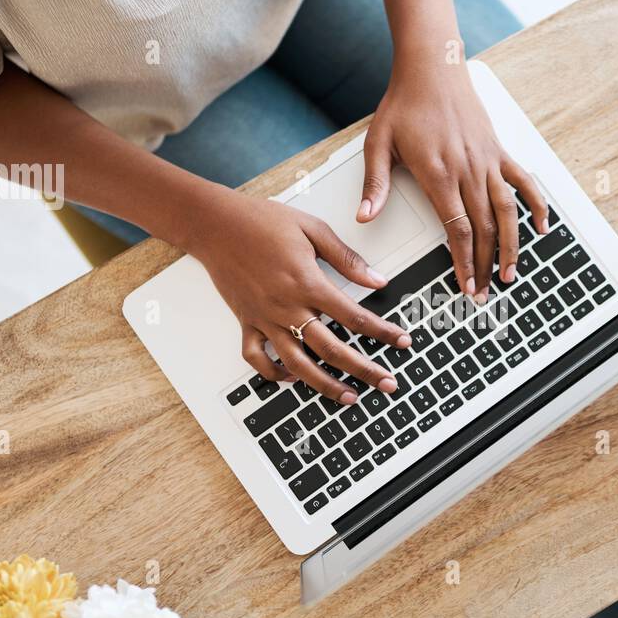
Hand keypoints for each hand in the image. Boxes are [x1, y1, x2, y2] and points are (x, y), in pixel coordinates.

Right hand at [185, 185, 410, 401]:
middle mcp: (287, 307)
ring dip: (325, 385)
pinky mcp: (246, 322)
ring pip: (298, 364)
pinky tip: (292, 378)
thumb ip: (346, 258)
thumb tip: (376, 279)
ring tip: (348, 397)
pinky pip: (257, 358)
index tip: (403, 342)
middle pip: (333, 350)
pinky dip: (274, 374)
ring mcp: (265, 319)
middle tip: (387, 384)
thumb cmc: (260, 220)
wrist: (214, 223)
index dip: (384, 332)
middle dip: (365, 370)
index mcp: (307, 283)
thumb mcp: (312, 229)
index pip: (355, 317)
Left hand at [358, 57, 547, 302]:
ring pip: (507, 212)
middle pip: (484, 228)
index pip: (458, 228)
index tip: (465, 284)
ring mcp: (487, 161)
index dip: (464, 261)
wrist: (431, 67)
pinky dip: (537, 205)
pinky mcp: (498, 151)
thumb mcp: (378, 143)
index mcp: (438, 173)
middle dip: (485, 264)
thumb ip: (374, 185)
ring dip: (511, 245)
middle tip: (484, 292)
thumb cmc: (404, 104)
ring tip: (511, 273)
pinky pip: (523, 182)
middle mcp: (468, 169)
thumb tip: (363, 217)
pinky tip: (543, 227)